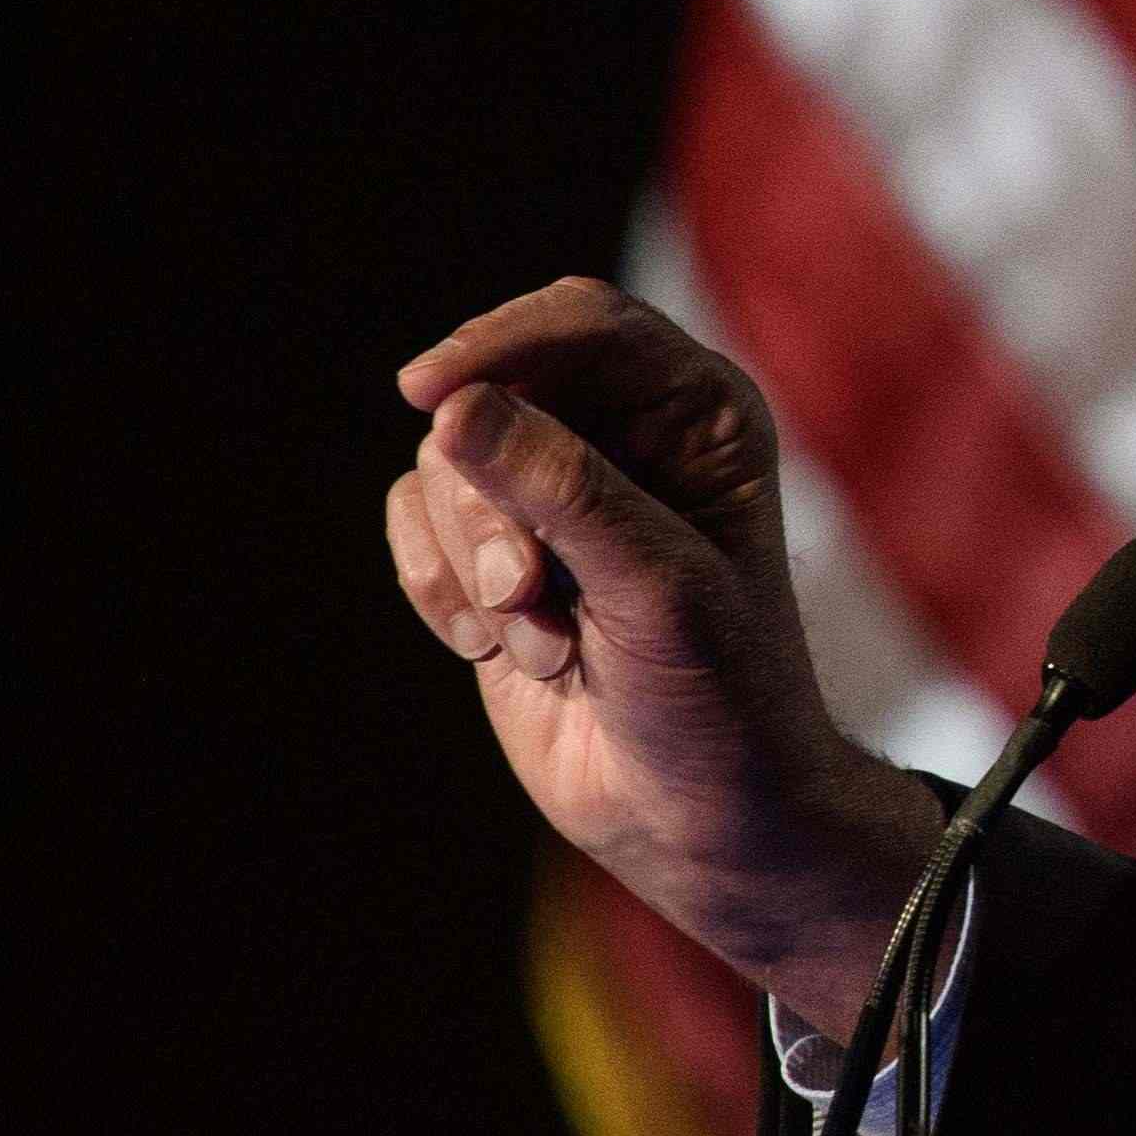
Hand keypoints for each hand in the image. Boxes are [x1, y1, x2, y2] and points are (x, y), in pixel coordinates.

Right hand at [387, 277, 932, 1036]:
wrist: (699, 812)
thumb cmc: (720, 694)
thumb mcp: (656, 586)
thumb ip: (563, 490)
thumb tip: (455, 407)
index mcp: (699, 410)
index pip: (583, 322)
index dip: (500, 342)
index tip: (428, 392)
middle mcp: (628, 436)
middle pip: (492, 395)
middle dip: (487, 499)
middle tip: (528, 590)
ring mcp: (555, 495)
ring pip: (442, 468)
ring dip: (475, 566)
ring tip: (547, 639)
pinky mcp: (498, 554)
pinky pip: (416, 530)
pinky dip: (445, 596)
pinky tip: (516, 652)